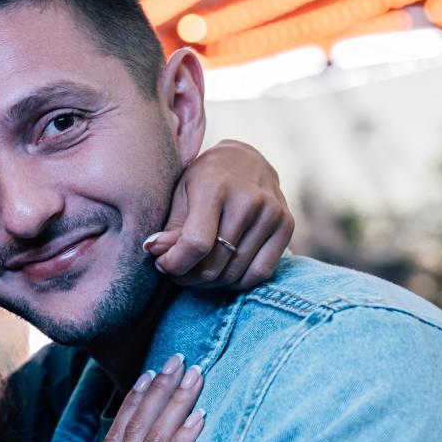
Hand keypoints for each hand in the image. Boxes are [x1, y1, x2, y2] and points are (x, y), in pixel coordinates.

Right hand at [64, 355, 205, 441]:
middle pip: (136, 426)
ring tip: (193, 374)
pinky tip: (200, 416)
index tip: (147, 377)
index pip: (119, 436)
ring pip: (153, 438)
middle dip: (158, 390)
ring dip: (175, 402)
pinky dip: (184, 439)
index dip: (133, 403)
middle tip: (176, 359)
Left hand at [148, 139, 292, 289]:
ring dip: (212, 282)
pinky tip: (225, 270)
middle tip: (179, 272)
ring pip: (235, 273)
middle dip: (189, 276)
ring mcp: (271, 212)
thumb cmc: (205, 179)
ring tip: (198, 270)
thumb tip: (154, 252)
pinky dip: (238, 280)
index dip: (175, 264)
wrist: (245, 159)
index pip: (196, 244)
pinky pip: (260, 272)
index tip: (163, 265)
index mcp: (215, 187)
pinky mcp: (286, 224)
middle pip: (214, 264)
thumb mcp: (181, 194)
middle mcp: (248, 199)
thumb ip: (171, 228)